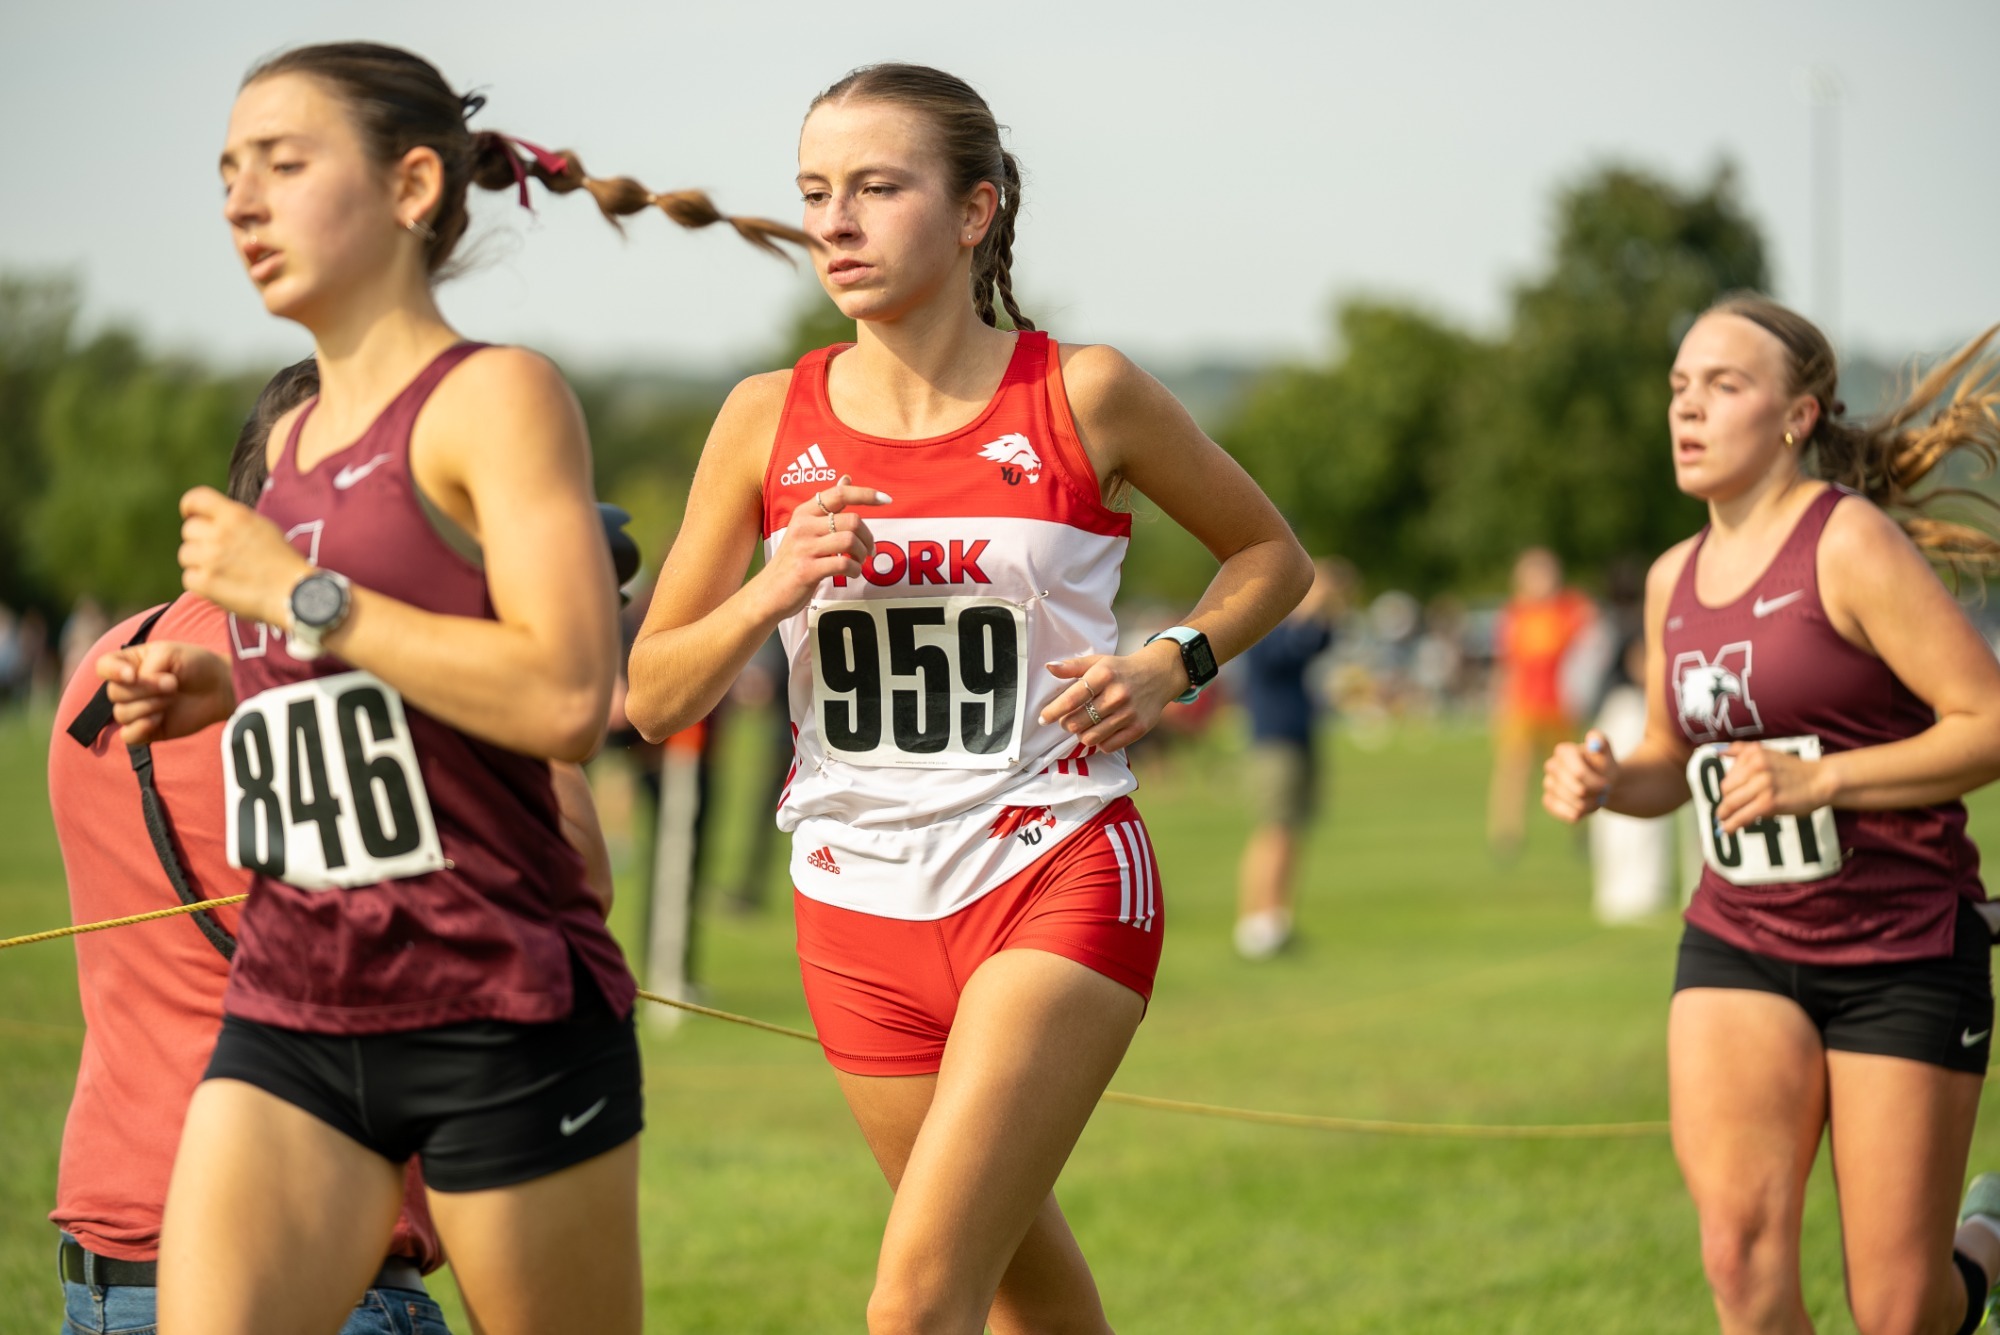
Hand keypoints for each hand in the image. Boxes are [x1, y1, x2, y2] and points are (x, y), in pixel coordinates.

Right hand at [98, 641, 235, 745]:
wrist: (220, 686)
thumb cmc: (195, 665)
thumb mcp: (168, 654)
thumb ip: (144, 667)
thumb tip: (132, 688)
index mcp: (130, 664)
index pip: (103, 667)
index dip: (112, 672)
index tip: (132, 674)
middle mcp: (130, 688)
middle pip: (115, 693)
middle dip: (145, 689)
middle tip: (173, 683)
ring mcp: (138, 709)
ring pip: (122, 714)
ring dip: (149, 705)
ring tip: (172, 697)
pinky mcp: (148, 730)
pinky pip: (128, 736)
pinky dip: (141, 728)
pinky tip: (160, 718)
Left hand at [178, 486, 312, 626]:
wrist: (296, 593)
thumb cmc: (284, 562)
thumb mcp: (263, 527)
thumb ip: (235, 520)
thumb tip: (212, 521)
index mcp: (236, 516)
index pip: (196, 499)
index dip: (190, 507)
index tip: (191, 515)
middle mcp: (220, 534)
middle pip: (189, 530)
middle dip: (200, 540)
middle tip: (219, 553)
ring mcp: (211, 559)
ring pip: (186, 555)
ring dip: (199, 563)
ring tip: (222, 571)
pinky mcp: (206, 583)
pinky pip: (188, 578)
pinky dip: (201, 583)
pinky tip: (220, 585)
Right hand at [749, 476, 889, 620]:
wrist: (768, 592)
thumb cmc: (794, 559)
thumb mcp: (806, 528)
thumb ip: (828, 506)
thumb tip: (846, 478)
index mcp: (804, 512)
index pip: (840, 494)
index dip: (866, 494)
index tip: (886, 500)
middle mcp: (803, 526)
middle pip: (852, 520)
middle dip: (868, 537)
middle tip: (869, 550)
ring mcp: (804, 548)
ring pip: (850, 541)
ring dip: (863, 554)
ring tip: (860, 561)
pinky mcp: (807, 569)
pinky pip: (843, 563)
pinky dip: (855, 570)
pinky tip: (852, 573)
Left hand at [1038, 639, 1186, 750]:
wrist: (1159, 675)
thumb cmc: (1121, 670)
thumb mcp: (1098, 661)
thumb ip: (1072, 666)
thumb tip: (1049, 667)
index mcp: (1104, 675)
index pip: (1071, 699)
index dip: (1053, 711)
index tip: (1043, 718)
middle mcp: (1117, 694)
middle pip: (1077, 722)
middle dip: (1067, 723)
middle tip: (1067, 719)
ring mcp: (1129, 713)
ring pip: (1090, 737)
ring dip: (1081, 734)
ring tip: (1083, 726)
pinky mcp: (1138, 728)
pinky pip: (1107, 746)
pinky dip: (1099, 742)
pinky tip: (1100, 731)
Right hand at [1543, 729, 1616, 822]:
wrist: (1599, 780)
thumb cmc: (1602, 765)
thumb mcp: (1606, 752)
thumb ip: (1601, 742)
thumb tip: (1593, 738)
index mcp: (1564, 751)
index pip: (1578, 773)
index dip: (1594, 782)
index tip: (1606, 785)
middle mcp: (1551, 766)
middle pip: (1577, 790)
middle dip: (1595, 794)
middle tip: (1604, 792)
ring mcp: (1548, 783)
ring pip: (1573, 803)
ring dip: (1590, 805)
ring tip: (1597, 799)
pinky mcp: (1548, 799)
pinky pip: (1562, 812)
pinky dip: (1578, 813)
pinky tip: (1585, 807)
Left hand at [1713, 742, 1831, 833]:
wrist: (1821, 780)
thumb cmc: (1794, 770)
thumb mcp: (1768, 753)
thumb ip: (1742, 751)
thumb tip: (1719, 752)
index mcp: (1753, 753)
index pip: (1728, 775)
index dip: (1727, 789)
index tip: (1728, 797)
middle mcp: (1756, 766)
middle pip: (1727, 789)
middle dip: (1726, 801)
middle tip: (1727, 810)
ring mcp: (1762, 784)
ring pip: (1731, 802)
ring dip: (1724, 814)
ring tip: (1723, 821)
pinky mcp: (1769, 802)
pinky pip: (1743, 815)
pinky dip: (1732, 824)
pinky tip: (1727, 829)